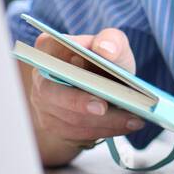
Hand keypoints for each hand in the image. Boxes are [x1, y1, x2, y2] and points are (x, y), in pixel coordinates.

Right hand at [27, 27, 145, 149]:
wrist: (105, 89)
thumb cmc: (107, 63)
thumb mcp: (115, 46)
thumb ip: (112, 40)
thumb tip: (105, 48)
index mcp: (51, 47)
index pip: (48, 46)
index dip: (62, 56)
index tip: (83, 60)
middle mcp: (42, 76)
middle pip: (53, 92)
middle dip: (79, 101)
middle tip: (103, 107)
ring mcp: (44, 104)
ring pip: (70, 118)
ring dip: (102, 121)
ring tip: (132, 119)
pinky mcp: (54, 126)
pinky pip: (78, 133)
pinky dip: (105, 130)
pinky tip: (126, 126)